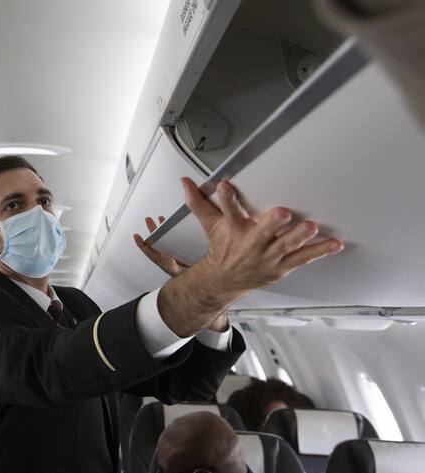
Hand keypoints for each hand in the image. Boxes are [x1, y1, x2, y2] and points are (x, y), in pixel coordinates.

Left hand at [134, 216, 188, 276]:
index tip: (136, 236)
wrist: (199, 277)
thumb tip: (164, 255)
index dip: (141, 244)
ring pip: (166, 238)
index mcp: (164, 262)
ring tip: (160, 219)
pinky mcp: (184, 250)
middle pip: (156, 241)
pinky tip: (176, 226)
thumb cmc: (188, 277)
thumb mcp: (178, 273)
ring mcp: (175, 253)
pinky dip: (175, 231)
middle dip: (152, 229)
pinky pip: (177, 238)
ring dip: (163, 228)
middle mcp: (168, 256)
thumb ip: (170, 266)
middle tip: (148, 219)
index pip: (149, 251)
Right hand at [157, 177, 343, 336]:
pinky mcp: (282, 266)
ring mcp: (268, 257)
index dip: (226, 199)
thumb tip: (185, 183)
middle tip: (282, 212)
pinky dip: (320, 251)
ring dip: (299, 237)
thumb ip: (198, 203)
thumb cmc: (223, 249)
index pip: (228, 212)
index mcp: (234, 231)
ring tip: (310, 226)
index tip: (225, 186)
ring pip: (285, 246)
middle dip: (272, 223)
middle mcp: (252, 244)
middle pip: (262, 233)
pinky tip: (334, 243)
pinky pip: (303, 258)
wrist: (224, 281)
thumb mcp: (210, 225)